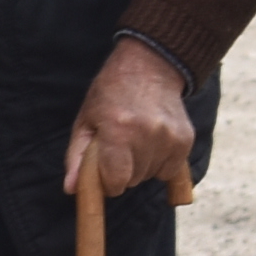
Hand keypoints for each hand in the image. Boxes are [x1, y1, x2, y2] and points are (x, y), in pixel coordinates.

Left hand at [58, 36, 195, 202]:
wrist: (150, 66)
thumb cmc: (110, 94)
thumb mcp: (86, 120)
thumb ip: (77, 157)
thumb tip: (71, 189)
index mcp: (118, 130)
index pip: (116, 182)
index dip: (108, 181)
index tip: (106, 168)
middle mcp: (147, 134)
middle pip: (133, 181)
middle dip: (123, 170)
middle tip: (120, 144)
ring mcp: (169, 137)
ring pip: (150, 176)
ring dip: (141, 166)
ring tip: (137, 138)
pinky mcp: (185, 139)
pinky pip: (169, 170)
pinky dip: (160, 163)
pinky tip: (152, 142)